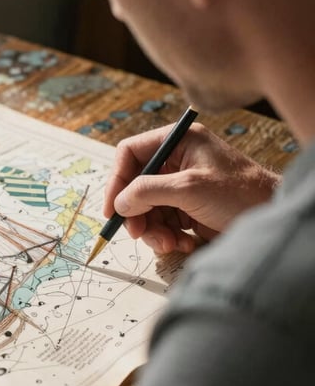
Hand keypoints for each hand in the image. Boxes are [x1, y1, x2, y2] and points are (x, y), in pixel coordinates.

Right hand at [104, 122, 279, 254]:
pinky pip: (163, 222)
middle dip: (137, 212)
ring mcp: (182, 186)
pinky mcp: (189, 208)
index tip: (112, 208)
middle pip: (136, 186)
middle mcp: (177, 161)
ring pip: (147, 208)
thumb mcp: (189, 188)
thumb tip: (119, 203)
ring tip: (169, 243)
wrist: (273, 217)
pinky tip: (183, 243)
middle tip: (139, 233)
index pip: (130, 154)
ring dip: (153, 229)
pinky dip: (167, 235)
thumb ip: (148, 191)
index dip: (117, 180)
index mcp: (178, 142)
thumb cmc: (241, 194)